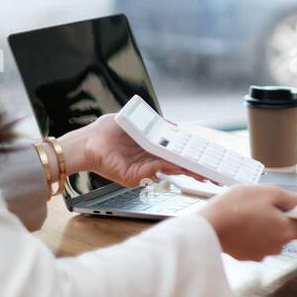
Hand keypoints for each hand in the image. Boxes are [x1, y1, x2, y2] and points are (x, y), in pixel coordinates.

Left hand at [68, 114, 209, 187]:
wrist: (86, 143)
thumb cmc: (106, 130)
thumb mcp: (136, 120)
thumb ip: (156, 123)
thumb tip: (174, 126)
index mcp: (150, 147)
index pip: (175, 151)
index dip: (190, 153)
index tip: (205, 155)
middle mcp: (149, 159)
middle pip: (177, 163)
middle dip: (194, 167)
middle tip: (211, 171)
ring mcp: (143, 169)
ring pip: (170, 169)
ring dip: (188, 171)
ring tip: (204, 173)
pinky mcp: (135, 176)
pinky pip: (156, 170)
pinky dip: (171, 169)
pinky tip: (184, 168)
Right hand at [195, 184, 296, 260]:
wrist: (206, 226)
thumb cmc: (238, 205)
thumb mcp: (271, 193)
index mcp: (286, 231)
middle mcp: (277, 247)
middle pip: (289, 231)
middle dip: (283, 218)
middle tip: (267, 203)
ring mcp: (261, 254)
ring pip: (272, 236)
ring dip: (267, 225)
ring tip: (249, 211)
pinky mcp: (246, 256)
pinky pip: (257, 242)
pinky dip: (253, 232)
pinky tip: (241, 222)